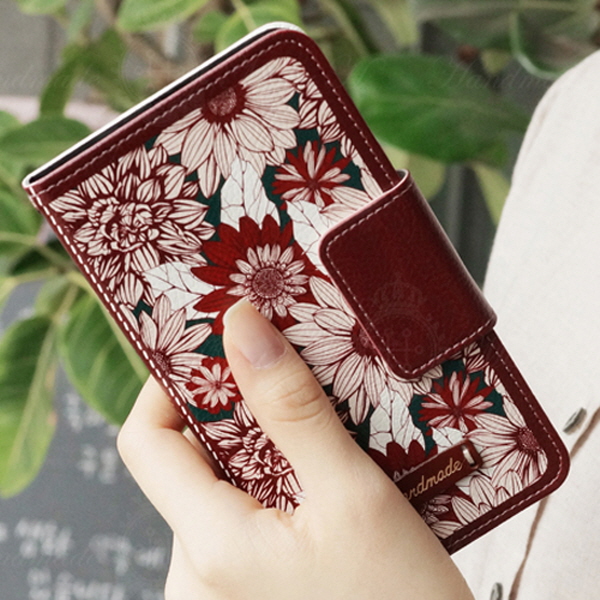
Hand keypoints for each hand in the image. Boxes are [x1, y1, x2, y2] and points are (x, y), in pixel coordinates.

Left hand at [118, 300, 472, 599]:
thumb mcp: (354, 496)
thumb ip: (293, 411)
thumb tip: (242, 329)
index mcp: (211, 548)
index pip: (146, 440)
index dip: (171, 383)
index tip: (218, 347)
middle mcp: (197, 574)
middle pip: (190, 460)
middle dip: (235, 410)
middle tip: (289, 372)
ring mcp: (221, 587)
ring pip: (223, 485)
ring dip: (265, 444)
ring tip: (318, 423)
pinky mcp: (247, 589)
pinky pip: (244, 514)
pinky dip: (276, 479)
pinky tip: (323, 471)